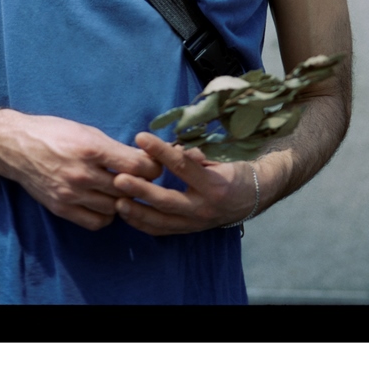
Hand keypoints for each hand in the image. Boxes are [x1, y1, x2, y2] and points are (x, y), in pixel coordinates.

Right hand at [0, 114, 163, 231]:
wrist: (17, 147)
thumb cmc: (53, 132)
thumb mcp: (86, 131)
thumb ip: (114, 147)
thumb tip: (143, 158)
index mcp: (92, 149)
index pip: (136, 166)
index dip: (151, 167)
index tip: (152, 165)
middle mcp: (83, 174)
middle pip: (128, 189)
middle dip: (141, 184)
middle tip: (143, 179)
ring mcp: (72, 194)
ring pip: (115, 207)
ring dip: (123, 200)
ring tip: (121, 189)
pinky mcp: (62, 209)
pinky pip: (96, 221)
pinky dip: (106, 215)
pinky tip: (105, 203)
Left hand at [110, 132, 262, 235]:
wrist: (252, 199)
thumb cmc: (234, 172)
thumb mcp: (221, 159)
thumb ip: (195, 156)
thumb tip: (171, 149)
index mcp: (213, 185)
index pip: (182, 166)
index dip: (161, 151)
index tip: (140, 138)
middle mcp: (204, 208)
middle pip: (167, 201)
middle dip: (141, 191)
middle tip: (119, 179)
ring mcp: (195, 224)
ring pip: (161, 222)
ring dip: (137, 213)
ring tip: (116, 201)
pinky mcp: (188, 231)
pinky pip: (162, 231)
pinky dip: (142, 224)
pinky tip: (126, 214)